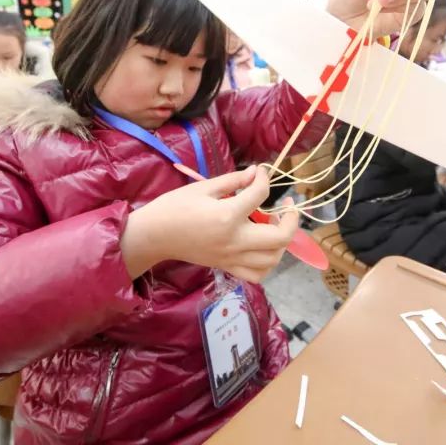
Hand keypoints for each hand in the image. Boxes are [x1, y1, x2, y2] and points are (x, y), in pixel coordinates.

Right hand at [121, 166, 297, 282]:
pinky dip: (267, 263)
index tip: (261, 172)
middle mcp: (235, 240)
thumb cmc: (174, 207)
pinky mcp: (226, 267)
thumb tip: (256, 173)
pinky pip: (256, 274)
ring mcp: (232, 257)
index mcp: (228, 215)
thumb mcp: (203, 187)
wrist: (154, 235)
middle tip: (286, 205)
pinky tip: (262, 246)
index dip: (264, 178)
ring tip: (273, 226)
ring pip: (272, 259)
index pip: (260, 194)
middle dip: (291, 219)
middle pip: (280, 237)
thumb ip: (234, 180)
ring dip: (281, 242)